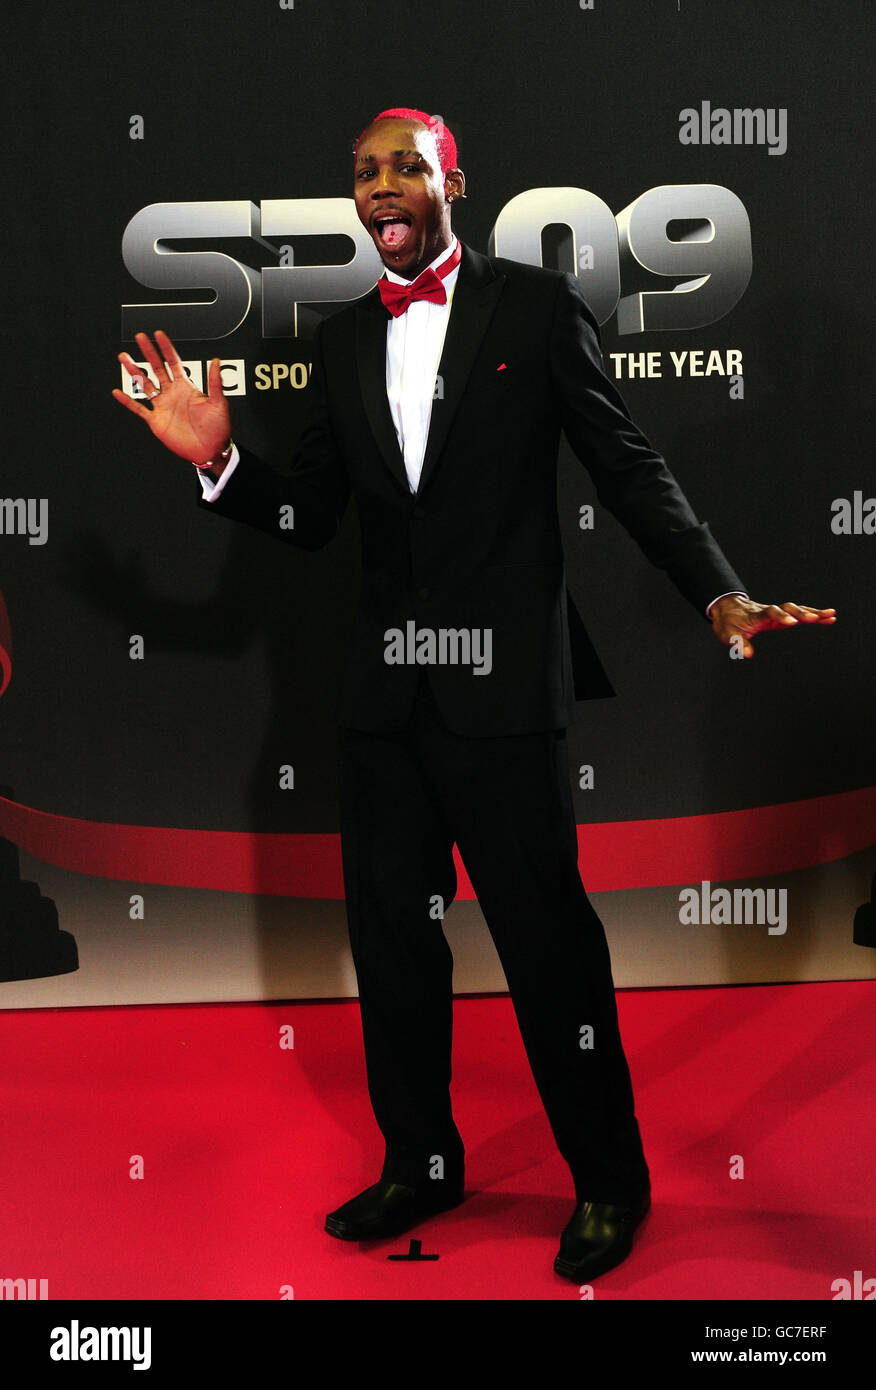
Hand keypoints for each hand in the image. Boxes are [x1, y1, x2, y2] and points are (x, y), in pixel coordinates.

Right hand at [112, 330, 231, 465]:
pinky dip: (128, 401)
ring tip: (124, 357)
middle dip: (148, 352)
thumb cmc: (218, 428)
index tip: (159, 334)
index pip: (173, 362)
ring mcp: (163, 406)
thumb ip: (215, 382)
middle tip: (140, 337)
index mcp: (186, 387)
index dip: (166, 348)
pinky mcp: (156, 421)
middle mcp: (172, 394)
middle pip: (156, 368)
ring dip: (134, 371)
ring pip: (145, 384)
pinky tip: (118, 392)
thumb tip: (216, 360)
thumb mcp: (219, 403)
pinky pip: (139, 409)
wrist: (210, 450)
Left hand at [710, 595, 835, 658]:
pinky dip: (813, 615)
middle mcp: (769, 611)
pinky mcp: (782, 616)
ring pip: (797, 609)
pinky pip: (799, 614)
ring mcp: (777, 612)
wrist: (728, 609)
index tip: (792, 623)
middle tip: (815, 618)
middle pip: (787, 608)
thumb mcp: (727, 635)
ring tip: (830, 615)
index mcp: (757, 615)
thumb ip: (737, 643)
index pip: (770, 613)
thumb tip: (748, 654)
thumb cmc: (728, 623)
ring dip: (813, 612)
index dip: (781, 617)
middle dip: (801, 613)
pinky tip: (828, 618)